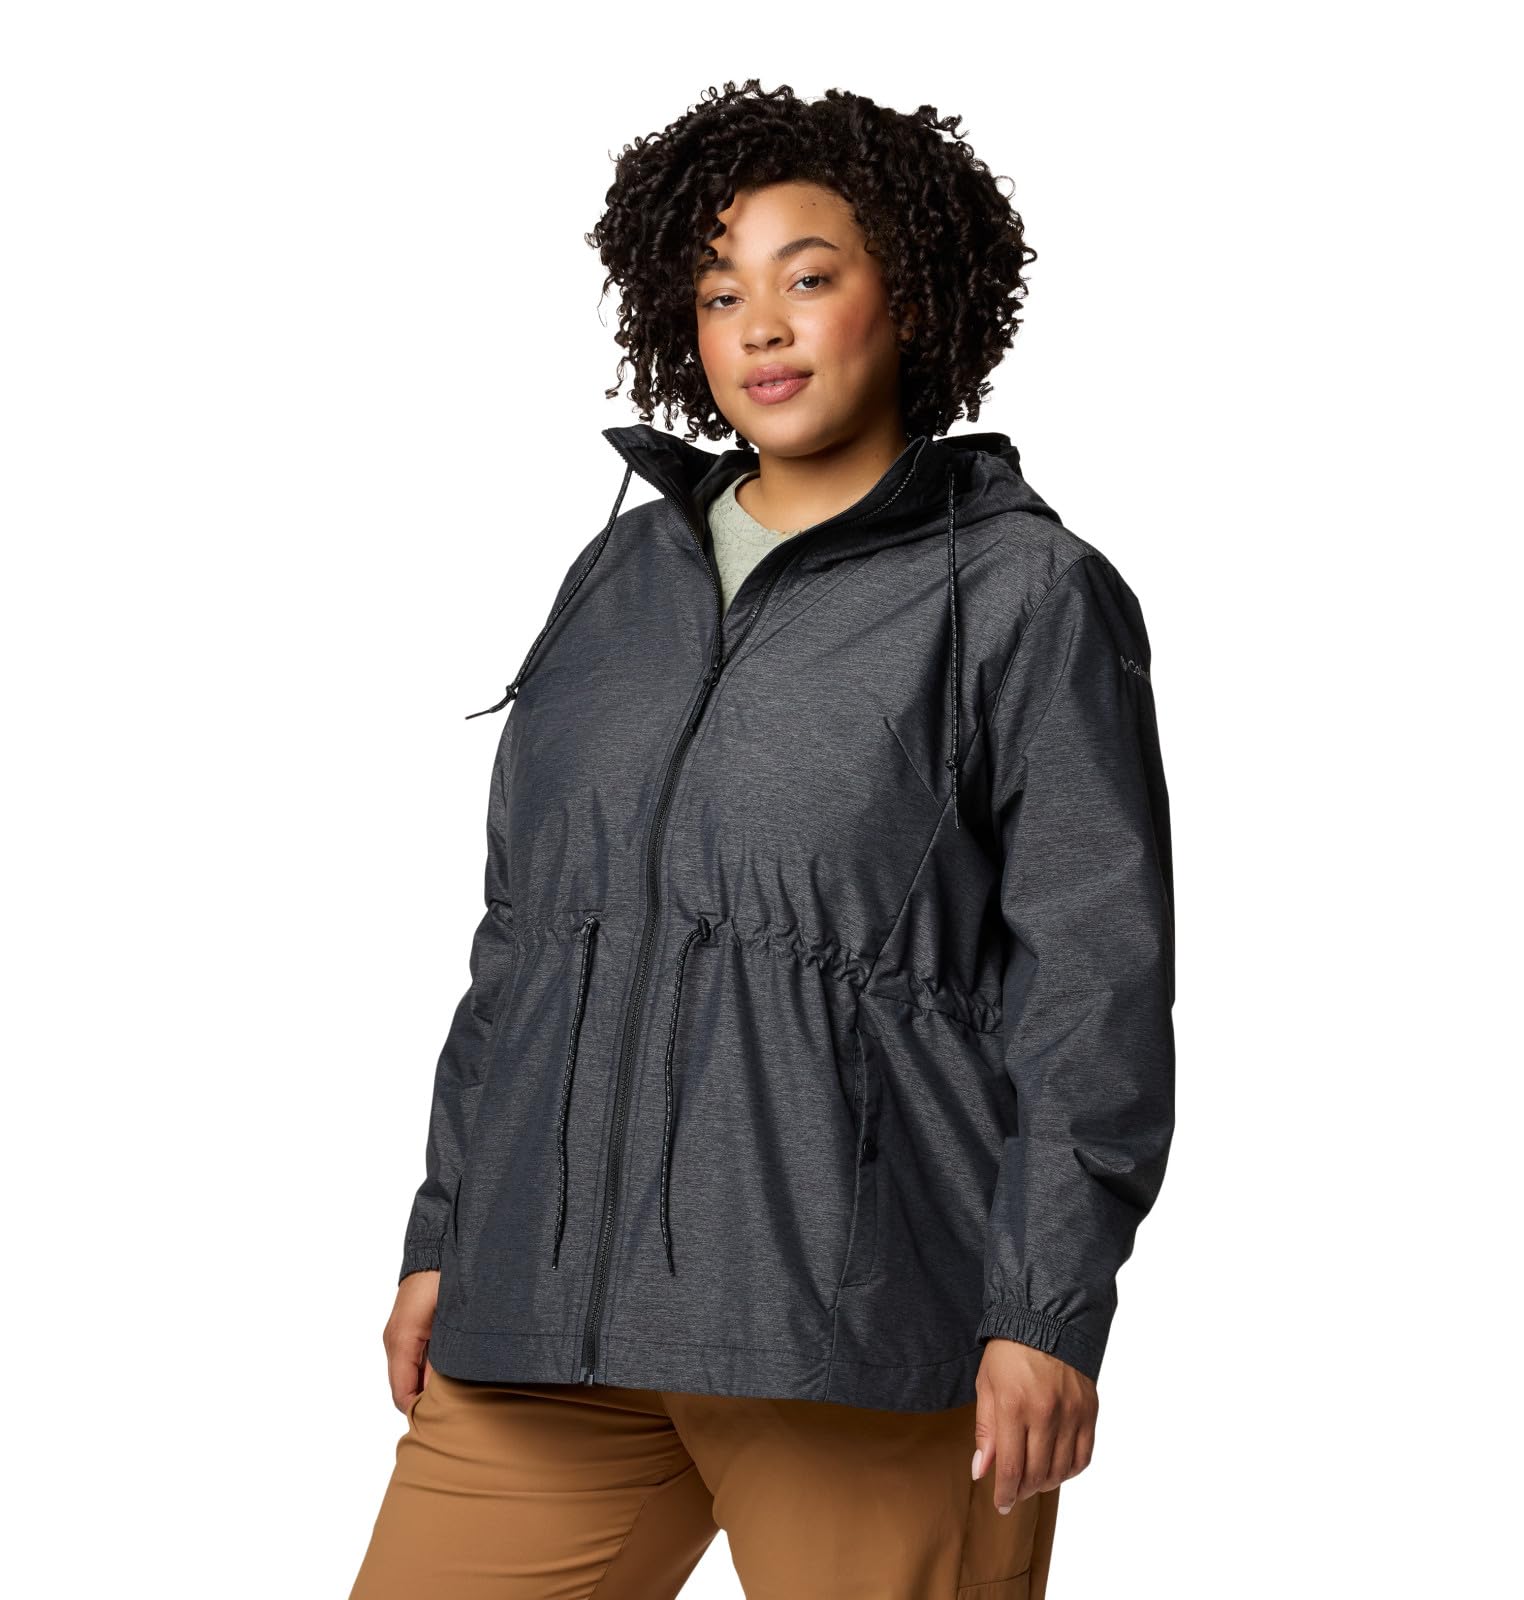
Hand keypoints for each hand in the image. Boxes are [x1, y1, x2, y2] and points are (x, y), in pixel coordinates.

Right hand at [385, 1269, 439, 1414]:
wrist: (436, 1250)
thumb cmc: (444, 1282)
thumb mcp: (448, 1325)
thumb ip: (442, 1360)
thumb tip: (440, 1394)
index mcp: (401, 1341)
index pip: (402, 1393)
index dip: (418, 1411)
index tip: (441, 1421)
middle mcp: (394, 1341)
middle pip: (403, 1387)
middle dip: (423, 1401)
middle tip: (452, 1411)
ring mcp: (397, 1336)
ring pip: (407, 1375)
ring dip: (425, 1385)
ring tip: (453, 1394)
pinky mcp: (405, 1330)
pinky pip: (411, 1360)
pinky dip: (424, 1371)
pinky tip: (447, 1372)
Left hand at [971, 1338, 1096, 1511]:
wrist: (1045, 1321)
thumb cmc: (1009, 1353)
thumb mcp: (986, 1386)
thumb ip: (985, 1431)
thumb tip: (981, 1470)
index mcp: (1014, 1406)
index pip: (1011, 1467)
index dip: (1005, 1493)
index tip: (1001, 1504)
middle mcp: (1045, 1412)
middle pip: (1037, 1474)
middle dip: (1022, 1491)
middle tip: (1014, 1492)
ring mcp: (1071, 1413)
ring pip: (1061, 1470)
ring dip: (1045, 1483)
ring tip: (1033, 1480)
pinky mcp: (1089, 1411)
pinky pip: (1083, 1456)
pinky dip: (1070, 1470)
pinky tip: (1057, 1468)